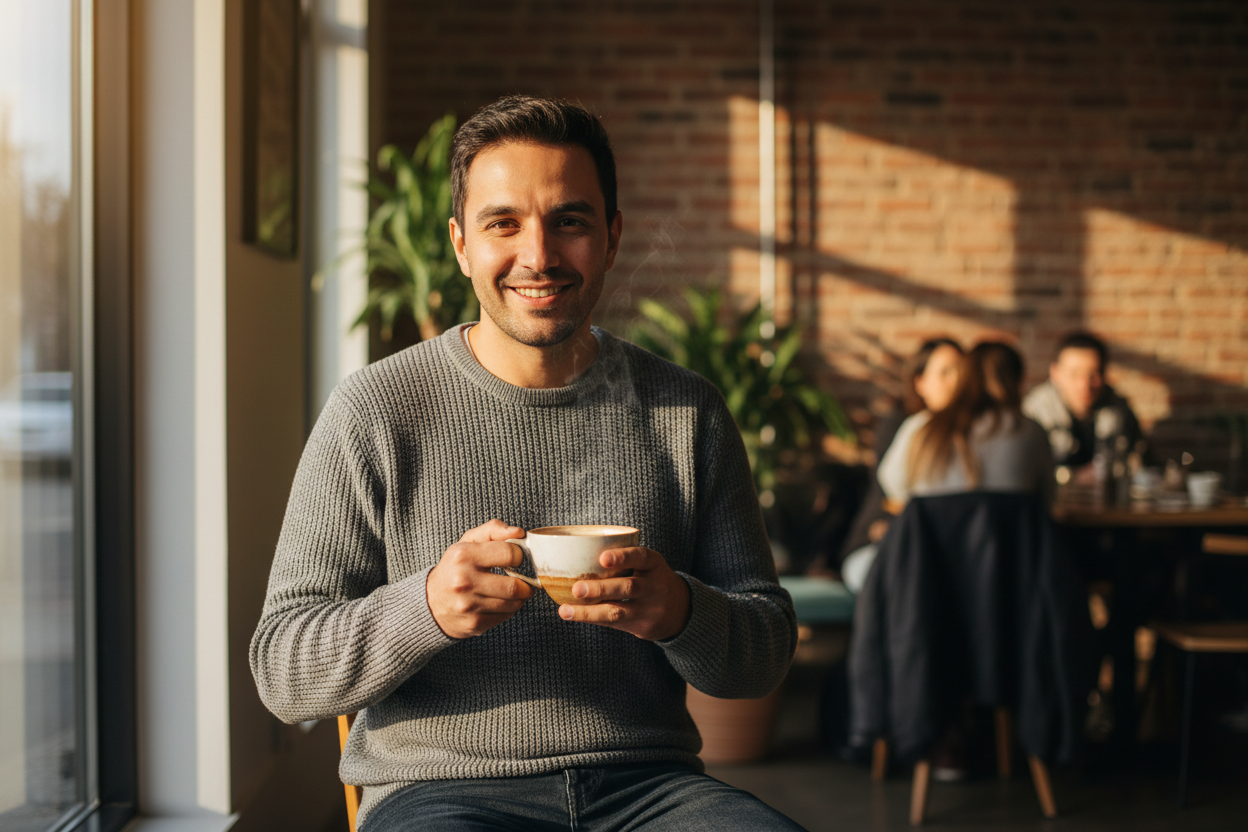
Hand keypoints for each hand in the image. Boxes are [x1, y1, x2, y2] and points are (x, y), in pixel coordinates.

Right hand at [426, 520, 532, 639]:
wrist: (431, 602)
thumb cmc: (455, 567)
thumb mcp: (468, 542)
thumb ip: (493, 530)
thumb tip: (519, 532)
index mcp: (463, 556)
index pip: (509, 554)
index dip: (519, 556)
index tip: (516, 559)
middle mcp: (464, 581)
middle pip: (514, 585)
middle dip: (526, 583)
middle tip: (524, 579)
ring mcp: (468, 605)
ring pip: (513, 603)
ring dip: (520, 597)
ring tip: (514, 590)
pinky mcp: (474, 624)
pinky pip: (506, 616)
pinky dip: (510, 609)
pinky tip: (501, 602)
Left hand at [557, 547, 690, 640]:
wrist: (681, 609)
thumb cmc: (651, 579)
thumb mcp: (647, 565)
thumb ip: (623, 560)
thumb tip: (576, 556)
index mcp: (654, 564)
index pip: (641, 557)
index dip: (622, 557)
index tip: (603, 558)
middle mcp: (655, 586)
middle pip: (628, 587)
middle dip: (600, 588)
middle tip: (577, 588)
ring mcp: (650, 609)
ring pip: (618, 611)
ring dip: (589, 611)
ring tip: (566, 611)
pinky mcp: (643, 627)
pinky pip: (614, 624)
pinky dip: (592, 619)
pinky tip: (574, 615)